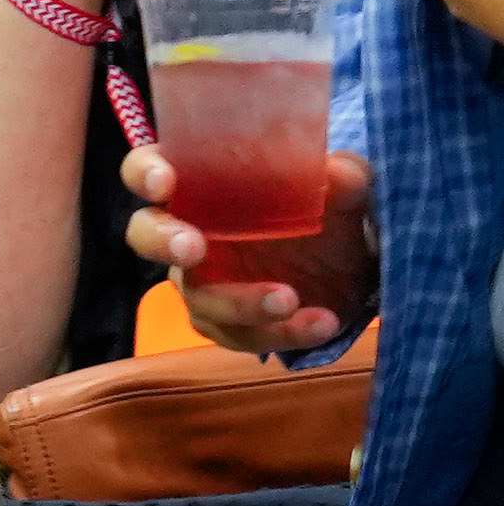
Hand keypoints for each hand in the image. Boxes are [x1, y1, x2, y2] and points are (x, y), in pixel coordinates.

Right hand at [125, 147, 375, 353]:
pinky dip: (281, 333)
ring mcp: (205, 283)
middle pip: (144, 234)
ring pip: (197, 298)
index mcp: (206, 186)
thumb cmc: (336, 212)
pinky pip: (240, 335)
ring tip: (289, 301)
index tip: (166, 183)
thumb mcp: (351, 188)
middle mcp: (192, 231)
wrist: (362, 269)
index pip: (151, 170)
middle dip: (162, 240)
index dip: (145, 173)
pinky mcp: (229, 325)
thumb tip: (333, 175)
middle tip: (194, 250)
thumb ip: (345, 178)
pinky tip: (320, 323)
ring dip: (239, 303)